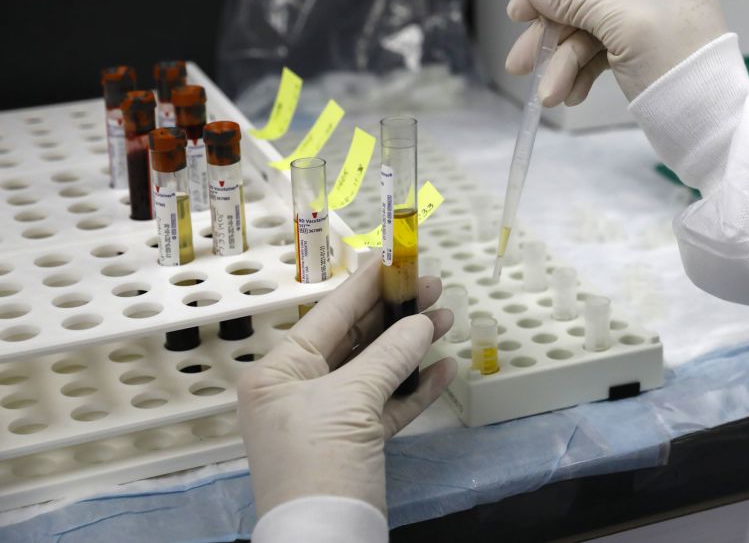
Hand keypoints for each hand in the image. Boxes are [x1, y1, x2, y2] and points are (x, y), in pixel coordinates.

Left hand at [237, 257, 456, 516]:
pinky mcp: (354, 446)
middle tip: (433, 286)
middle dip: (395, 314)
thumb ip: (389, 354)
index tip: (395, 257)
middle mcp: (297, 391)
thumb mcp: (351, 400)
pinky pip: (387, 406)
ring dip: (411, 347)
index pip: (328, 315)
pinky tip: (444, 370)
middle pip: (353, 340)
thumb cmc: (318, 463)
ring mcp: (327, 419)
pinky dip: (414, 387)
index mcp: (278, 373)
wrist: (323, 540)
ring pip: (375, 370)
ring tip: (447, 320)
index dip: (364, 285)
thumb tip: (422, 320)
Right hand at [505, 0, 727, 104]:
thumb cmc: (674, 64)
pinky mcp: (640, 50)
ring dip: (562, 62)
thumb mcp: (621, 25)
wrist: (709, 128)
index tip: (519, 13)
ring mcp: (647, 19)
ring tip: (547, 94)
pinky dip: (580, 73)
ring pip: (587, 30)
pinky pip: (600, 53)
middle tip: (519, 62)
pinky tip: (568, 96)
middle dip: (552, 34)